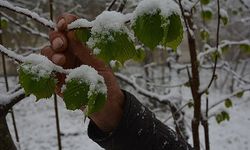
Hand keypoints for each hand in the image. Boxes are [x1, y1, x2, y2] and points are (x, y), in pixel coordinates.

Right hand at [41, 13, 123, 131]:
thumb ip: (85, 50)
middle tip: (61, 45)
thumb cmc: (106, 83)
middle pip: (56, 37)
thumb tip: (73, 32)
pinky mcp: (55, 80)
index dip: (65, 22)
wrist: (105, 106)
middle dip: (56, 38)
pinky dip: (45, 68)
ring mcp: (62, 66)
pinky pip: (44, 70)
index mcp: (83, 45)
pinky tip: (53, 71)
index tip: (64, 25)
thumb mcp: (99, 65)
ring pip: (47, 52)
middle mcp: (71, 53)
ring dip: (51, 53)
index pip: (71, 27)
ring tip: (61, 62)